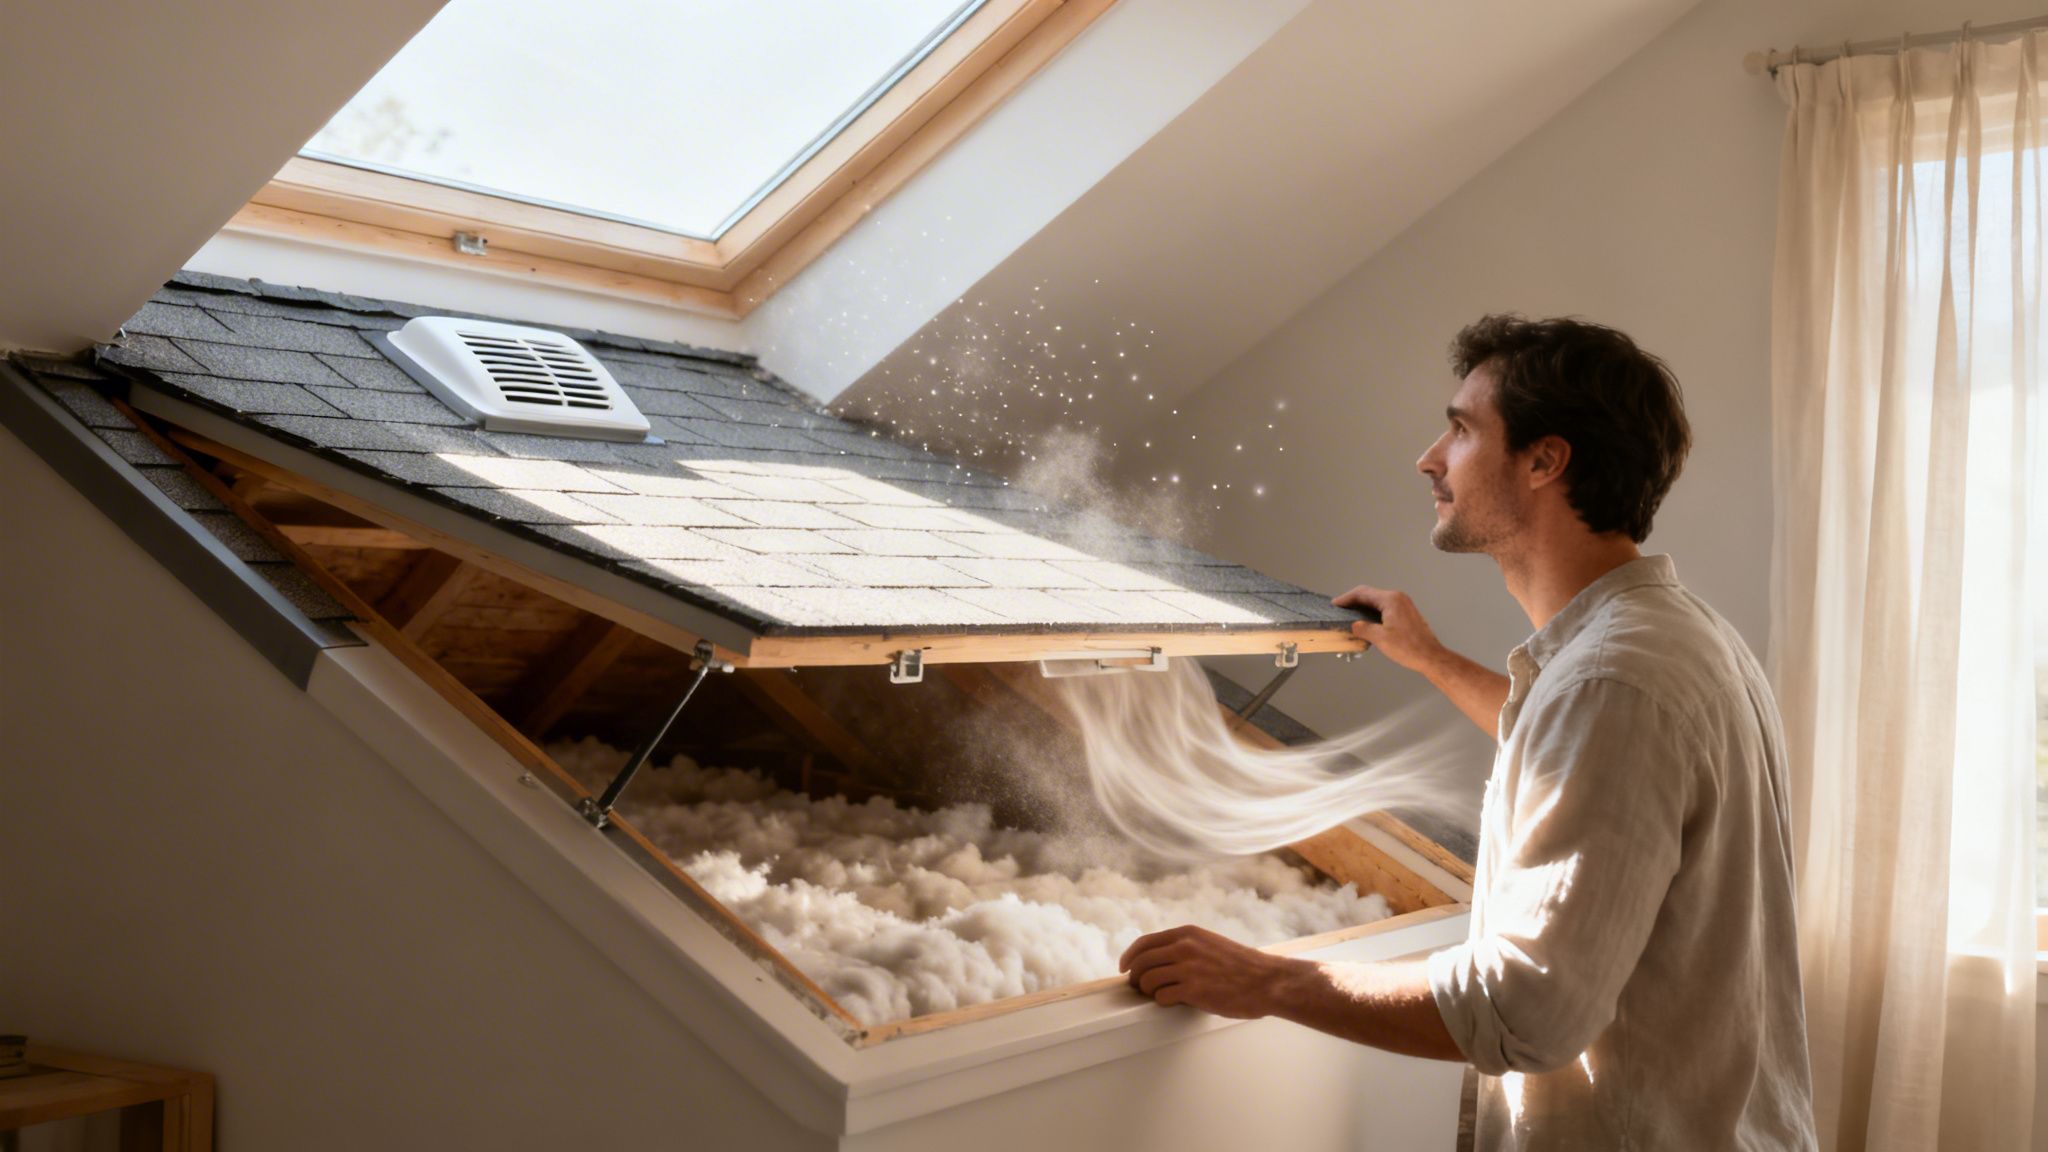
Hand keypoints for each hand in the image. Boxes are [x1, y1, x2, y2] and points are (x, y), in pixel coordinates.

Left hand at [1119, 925, 1295, 1018]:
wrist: (1266, 981)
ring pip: (1147, 980)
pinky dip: (1162, 1001)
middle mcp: (1184, 947)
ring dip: (1147, 991)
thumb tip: (1159, 960)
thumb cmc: (1242, 966)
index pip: (1145, 943)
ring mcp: (1188, 968)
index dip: (1129, 956)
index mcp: (1188, 933)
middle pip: (1141, 962)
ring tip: (1156, 996)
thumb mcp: (1210, 944)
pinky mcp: (1193, 990)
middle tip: (1137, 987)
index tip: (1124, 967)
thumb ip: (1186, 947)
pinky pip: (1162, 996)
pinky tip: (1172, 1002)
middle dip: (1134, 976)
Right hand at [1333, 585, 1445, 675]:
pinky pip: (1385, 608)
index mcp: (1391, 600)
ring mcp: (1404, 605)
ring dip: (1363, 607)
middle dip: (1354, 601)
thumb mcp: (1379, 638)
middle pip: (1370, 595)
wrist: (1430, 656)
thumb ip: (1363, 628)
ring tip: (1351, 616)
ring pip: (1378, 601)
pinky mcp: (1406, 613)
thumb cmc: (1408, 647)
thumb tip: (1355, 625)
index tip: (1336, 604)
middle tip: (1341, 610)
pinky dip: (1373, 612)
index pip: (1363, 593)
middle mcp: (1398, 598)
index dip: (1347, 598)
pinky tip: (1367, 622)